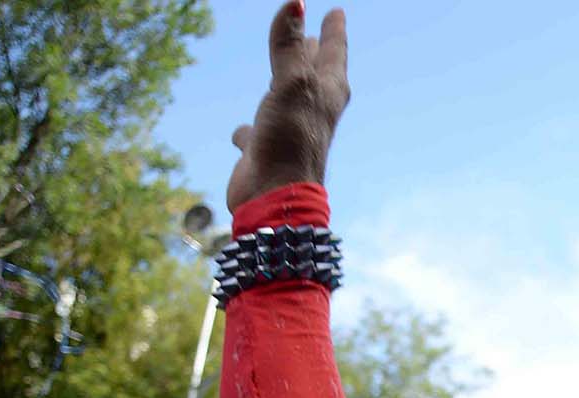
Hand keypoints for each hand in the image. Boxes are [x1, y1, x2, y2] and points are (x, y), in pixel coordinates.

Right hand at [228, 3, 350, 211]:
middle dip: (314, 53)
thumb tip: (295, 2)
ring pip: (288, 102)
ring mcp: (289, 133)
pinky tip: (241, 133)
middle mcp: (312, 113)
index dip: (334, 31)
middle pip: (315, 76)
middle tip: (315, 35)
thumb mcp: (292, 85)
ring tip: (280, 73)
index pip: (333, 54)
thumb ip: (289, 46)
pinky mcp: (265, 152)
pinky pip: (257, 135)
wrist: (274, 198)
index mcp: (328, 94)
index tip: (337, 12)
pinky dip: (249, 131)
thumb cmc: (290, 140)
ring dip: (284, 86)